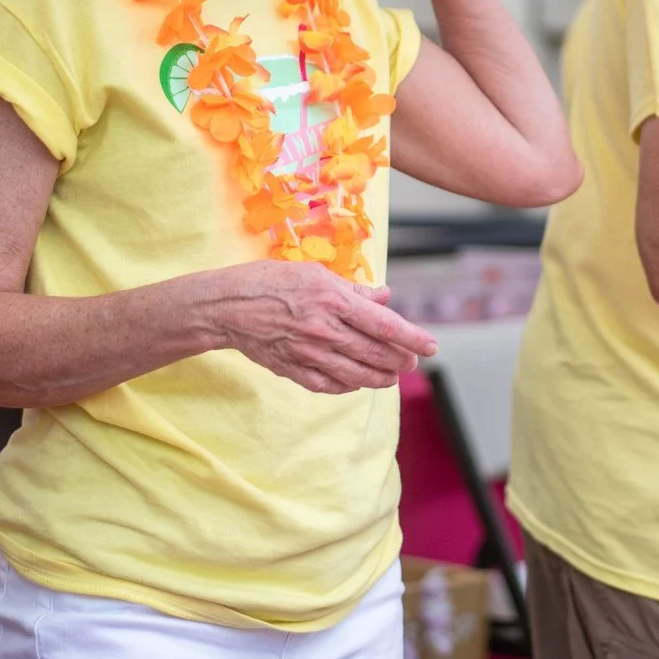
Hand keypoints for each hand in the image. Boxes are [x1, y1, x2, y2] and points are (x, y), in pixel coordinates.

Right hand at [201, 261, 438, 393]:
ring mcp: (309, 353)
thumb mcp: (315, 273)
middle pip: (375, 353)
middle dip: (400, 359)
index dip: (412, 337)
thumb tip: (385, 297)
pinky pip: (331, 385)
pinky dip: (350, 385)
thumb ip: (353, 290)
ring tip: (393, 375)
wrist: (227, 307)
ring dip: (381, 377)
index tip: (431, 346)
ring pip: (357, 374)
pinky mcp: (294, 370)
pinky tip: (358, 382)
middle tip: (412, 361)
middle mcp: (324, 329)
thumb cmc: (270, 282)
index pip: (384, 324)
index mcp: (332, 300)